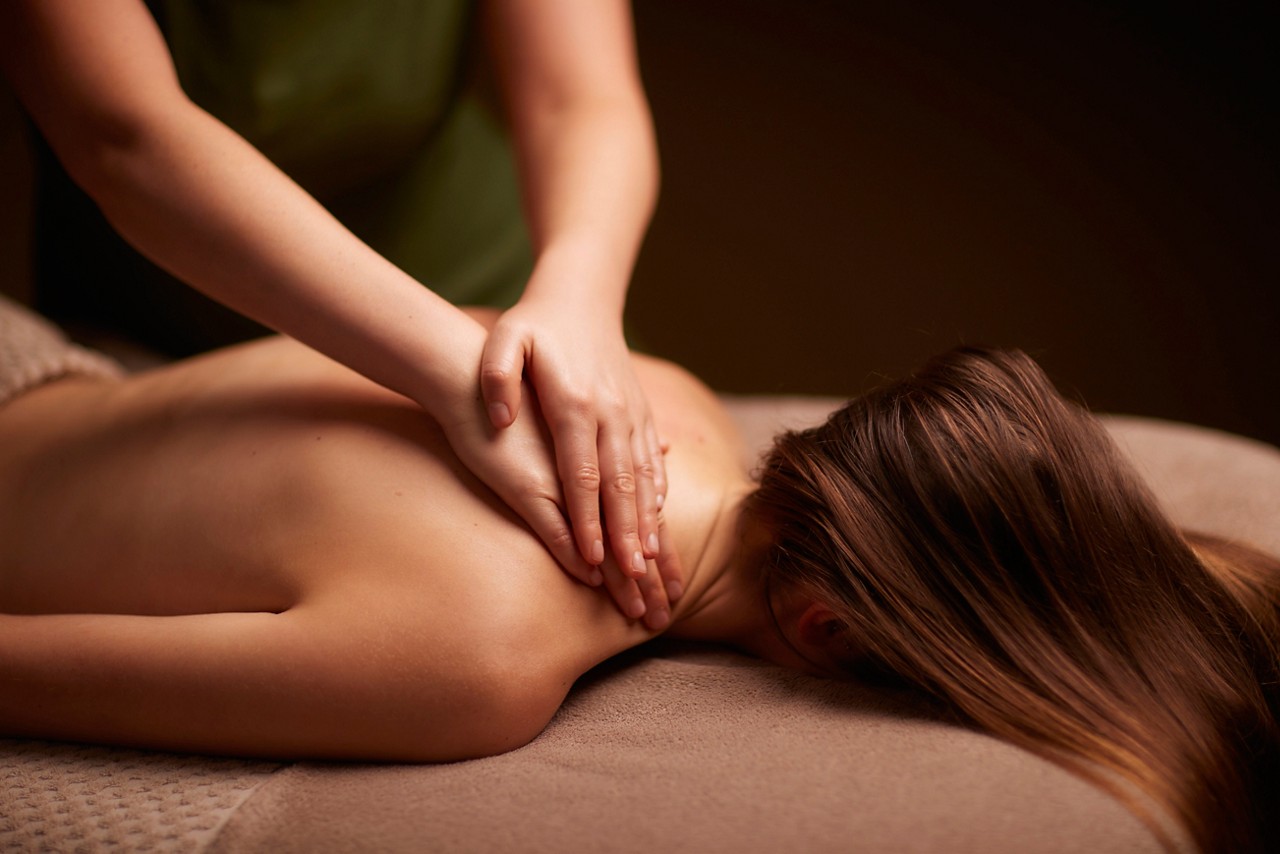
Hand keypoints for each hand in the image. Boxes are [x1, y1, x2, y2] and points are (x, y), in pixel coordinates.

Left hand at [478, 292, 681, 622]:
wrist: (581, 296)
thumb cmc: (534, 324)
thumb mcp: (505, 337)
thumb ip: (497, 374)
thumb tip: (499, 416)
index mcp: (576, 403)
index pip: (582, 474)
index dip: (588, 520)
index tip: (591, 560)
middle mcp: (611, 412)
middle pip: (620, 486)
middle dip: (627, 537)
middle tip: (633, 581)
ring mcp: (631, 412)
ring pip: (643, 478)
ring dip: (648, 523)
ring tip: (651, 565)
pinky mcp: (640, 411)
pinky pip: (652, 459)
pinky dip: (657, 493)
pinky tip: (658, 521)